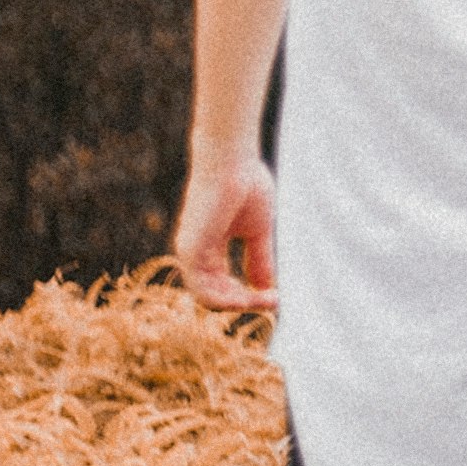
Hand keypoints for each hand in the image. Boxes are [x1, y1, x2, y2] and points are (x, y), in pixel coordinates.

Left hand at [175, 153, 277, 311]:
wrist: (232, 160)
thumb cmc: (245, 185)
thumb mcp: (257, 231)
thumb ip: (259, 259)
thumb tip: (267, 287)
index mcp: (207, 249)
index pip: (222, 285)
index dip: (248, 295)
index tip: (276, 297)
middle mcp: (194, 254)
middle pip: (214, 296)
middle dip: (245, 303)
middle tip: (273, 302)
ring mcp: (189, 253)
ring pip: (207, 298)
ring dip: (237, 305)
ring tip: (264, 302)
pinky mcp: (190, 250)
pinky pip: (203, 289)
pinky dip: (226, 300)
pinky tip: (248, 298)